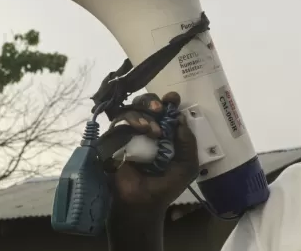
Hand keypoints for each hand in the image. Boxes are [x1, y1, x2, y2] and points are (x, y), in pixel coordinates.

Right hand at [108, 92, 198, 215]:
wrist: (144, 202)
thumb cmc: (166, 185)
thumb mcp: (187, 164)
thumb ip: (188, 141)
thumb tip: (181, 117)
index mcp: (163, 132)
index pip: (163, 109)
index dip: (168, 101)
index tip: (171, 99)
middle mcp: (144, 130)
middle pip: (144, 103)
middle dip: (152, 102)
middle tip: (161, 109)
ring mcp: (127, 134)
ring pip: (131, 109)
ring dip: (144, 114)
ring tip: (154, 131)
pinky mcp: (112, 140)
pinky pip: (119, 122)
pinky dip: (132, 122)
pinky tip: (143, 130)